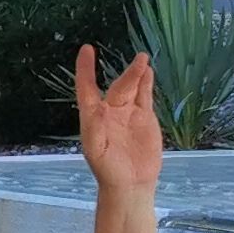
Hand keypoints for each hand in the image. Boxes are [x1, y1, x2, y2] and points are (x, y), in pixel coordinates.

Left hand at [75, 46, 162, 193]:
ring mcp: (128, 113)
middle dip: (127, 75)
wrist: (131, 183)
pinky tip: (148, 72)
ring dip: (137, 74)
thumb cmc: (108, 170)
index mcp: (93, 117)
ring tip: (143, 58)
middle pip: (117, 87)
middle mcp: (109, 111)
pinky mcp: (144, 118)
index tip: (87, 49)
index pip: (87, 88)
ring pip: (132, 88)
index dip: (85, 69)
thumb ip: (96, 129)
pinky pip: (145, 97)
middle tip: (140, 60)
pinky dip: (146, 84)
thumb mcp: (97, 151)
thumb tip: (98, 107)